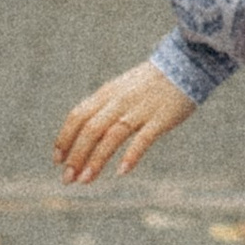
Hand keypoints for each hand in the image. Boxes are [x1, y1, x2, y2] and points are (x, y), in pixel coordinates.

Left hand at [56, 60, 196, 187]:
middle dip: (76, 155)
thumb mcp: (121, 90)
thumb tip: (83, 134)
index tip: (57, 161)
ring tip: (85, 180)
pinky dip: (131, 155)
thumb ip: (103, 108)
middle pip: (91, 129)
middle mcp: (119, 101)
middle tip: (67, 179)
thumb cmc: (150, 84)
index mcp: (107, 93)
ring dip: (96, 160)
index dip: (64, 138)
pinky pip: (143, 139)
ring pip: (112, 136)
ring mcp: (140, 109)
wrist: (186, 64)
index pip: (77, 116)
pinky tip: (122, 172)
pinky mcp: (161, 118)